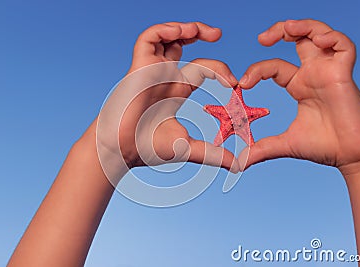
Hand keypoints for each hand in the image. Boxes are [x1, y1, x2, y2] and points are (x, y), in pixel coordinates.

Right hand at [97, 22, 240, 183]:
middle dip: (200, 34)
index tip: (234, 82)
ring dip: (184, 28)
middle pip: (182, 45)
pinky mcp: (139, 67)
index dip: (218, 70)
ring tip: (201, 31)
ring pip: (166, 37)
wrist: (121, 151)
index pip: (201, 70)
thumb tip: (238, 165)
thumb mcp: (188, 148)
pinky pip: (149, 39)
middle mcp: (164, 76)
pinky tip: (181, 33)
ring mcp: (152, 70)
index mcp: (176, 90)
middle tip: (218, 34)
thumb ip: (213, 153)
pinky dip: (164, 30)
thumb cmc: (147, 149)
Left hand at [239, 19, 359, 173]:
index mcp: (299, 86)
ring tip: (287, 29)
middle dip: (280, 31)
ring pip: (319, 34)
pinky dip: (332, 37)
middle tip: (261, 39)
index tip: (243, 83)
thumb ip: (260, 149)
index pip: (275, 67)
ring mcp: (329, 71)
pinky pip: (343, 46)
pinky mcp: (345, 74)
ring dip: (303, 26)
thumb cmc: (324, 147)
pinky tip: (318, 41)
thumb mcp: (284, 144)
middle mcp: (313, 74)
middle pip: (298, 39)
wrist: (351, 157)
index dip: (258, 70)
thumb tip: (237, 164)